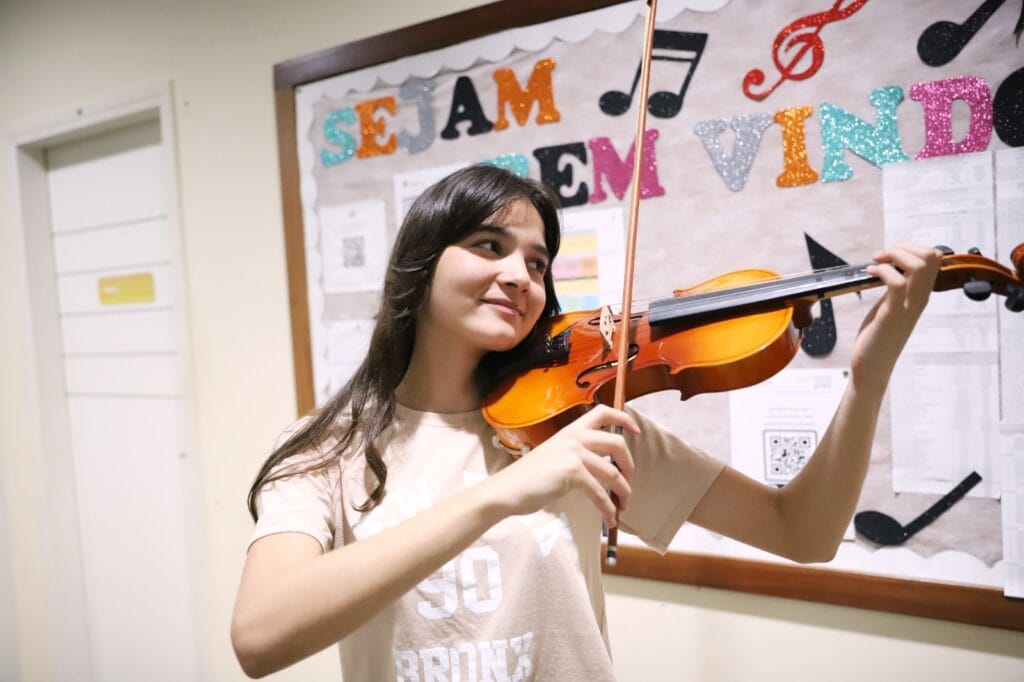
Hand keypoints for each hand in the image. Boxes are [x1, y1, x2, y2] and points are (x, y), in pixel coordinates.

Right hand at [485, 405, 638, 527]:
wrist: (507, 490)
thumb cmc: (528, 478)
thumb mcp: (556, 458)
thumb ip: (579, 456)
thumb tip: (605, 465)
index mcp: (570, 431)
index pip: (602, 412)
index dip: (624, 419)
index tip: (636, 432)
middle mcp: (574, 437)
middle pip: (617, 443)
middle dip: (629, 465)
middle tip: (628, 483)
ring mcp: (573, 453)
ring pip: (613, 472)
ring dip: (623, 492)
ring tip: (622, 507)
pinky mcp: (572, 472)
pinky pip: (600, 493)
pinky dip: (608, 508)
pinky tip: (610, 518)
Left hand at [852, 242, 941, 389]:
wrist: (872, 366)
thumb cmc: (878, 336)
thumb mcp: (890, 306)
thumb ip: (895, 288)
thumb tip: (890, 267)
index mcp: (920, 295)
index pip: (934, 258)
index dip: (911, 248)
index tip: (888, 255)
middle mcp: (919, 298)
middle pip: (930, 256)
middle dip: (903, 246)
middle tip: (881, 256)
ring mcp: (907, 306)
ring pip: (918, 265)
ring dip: (894, 255)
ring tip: (875, 262)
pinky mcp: (892, 315)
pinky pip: (895, 282)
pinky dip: (881, 270)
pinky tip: (869, 273)